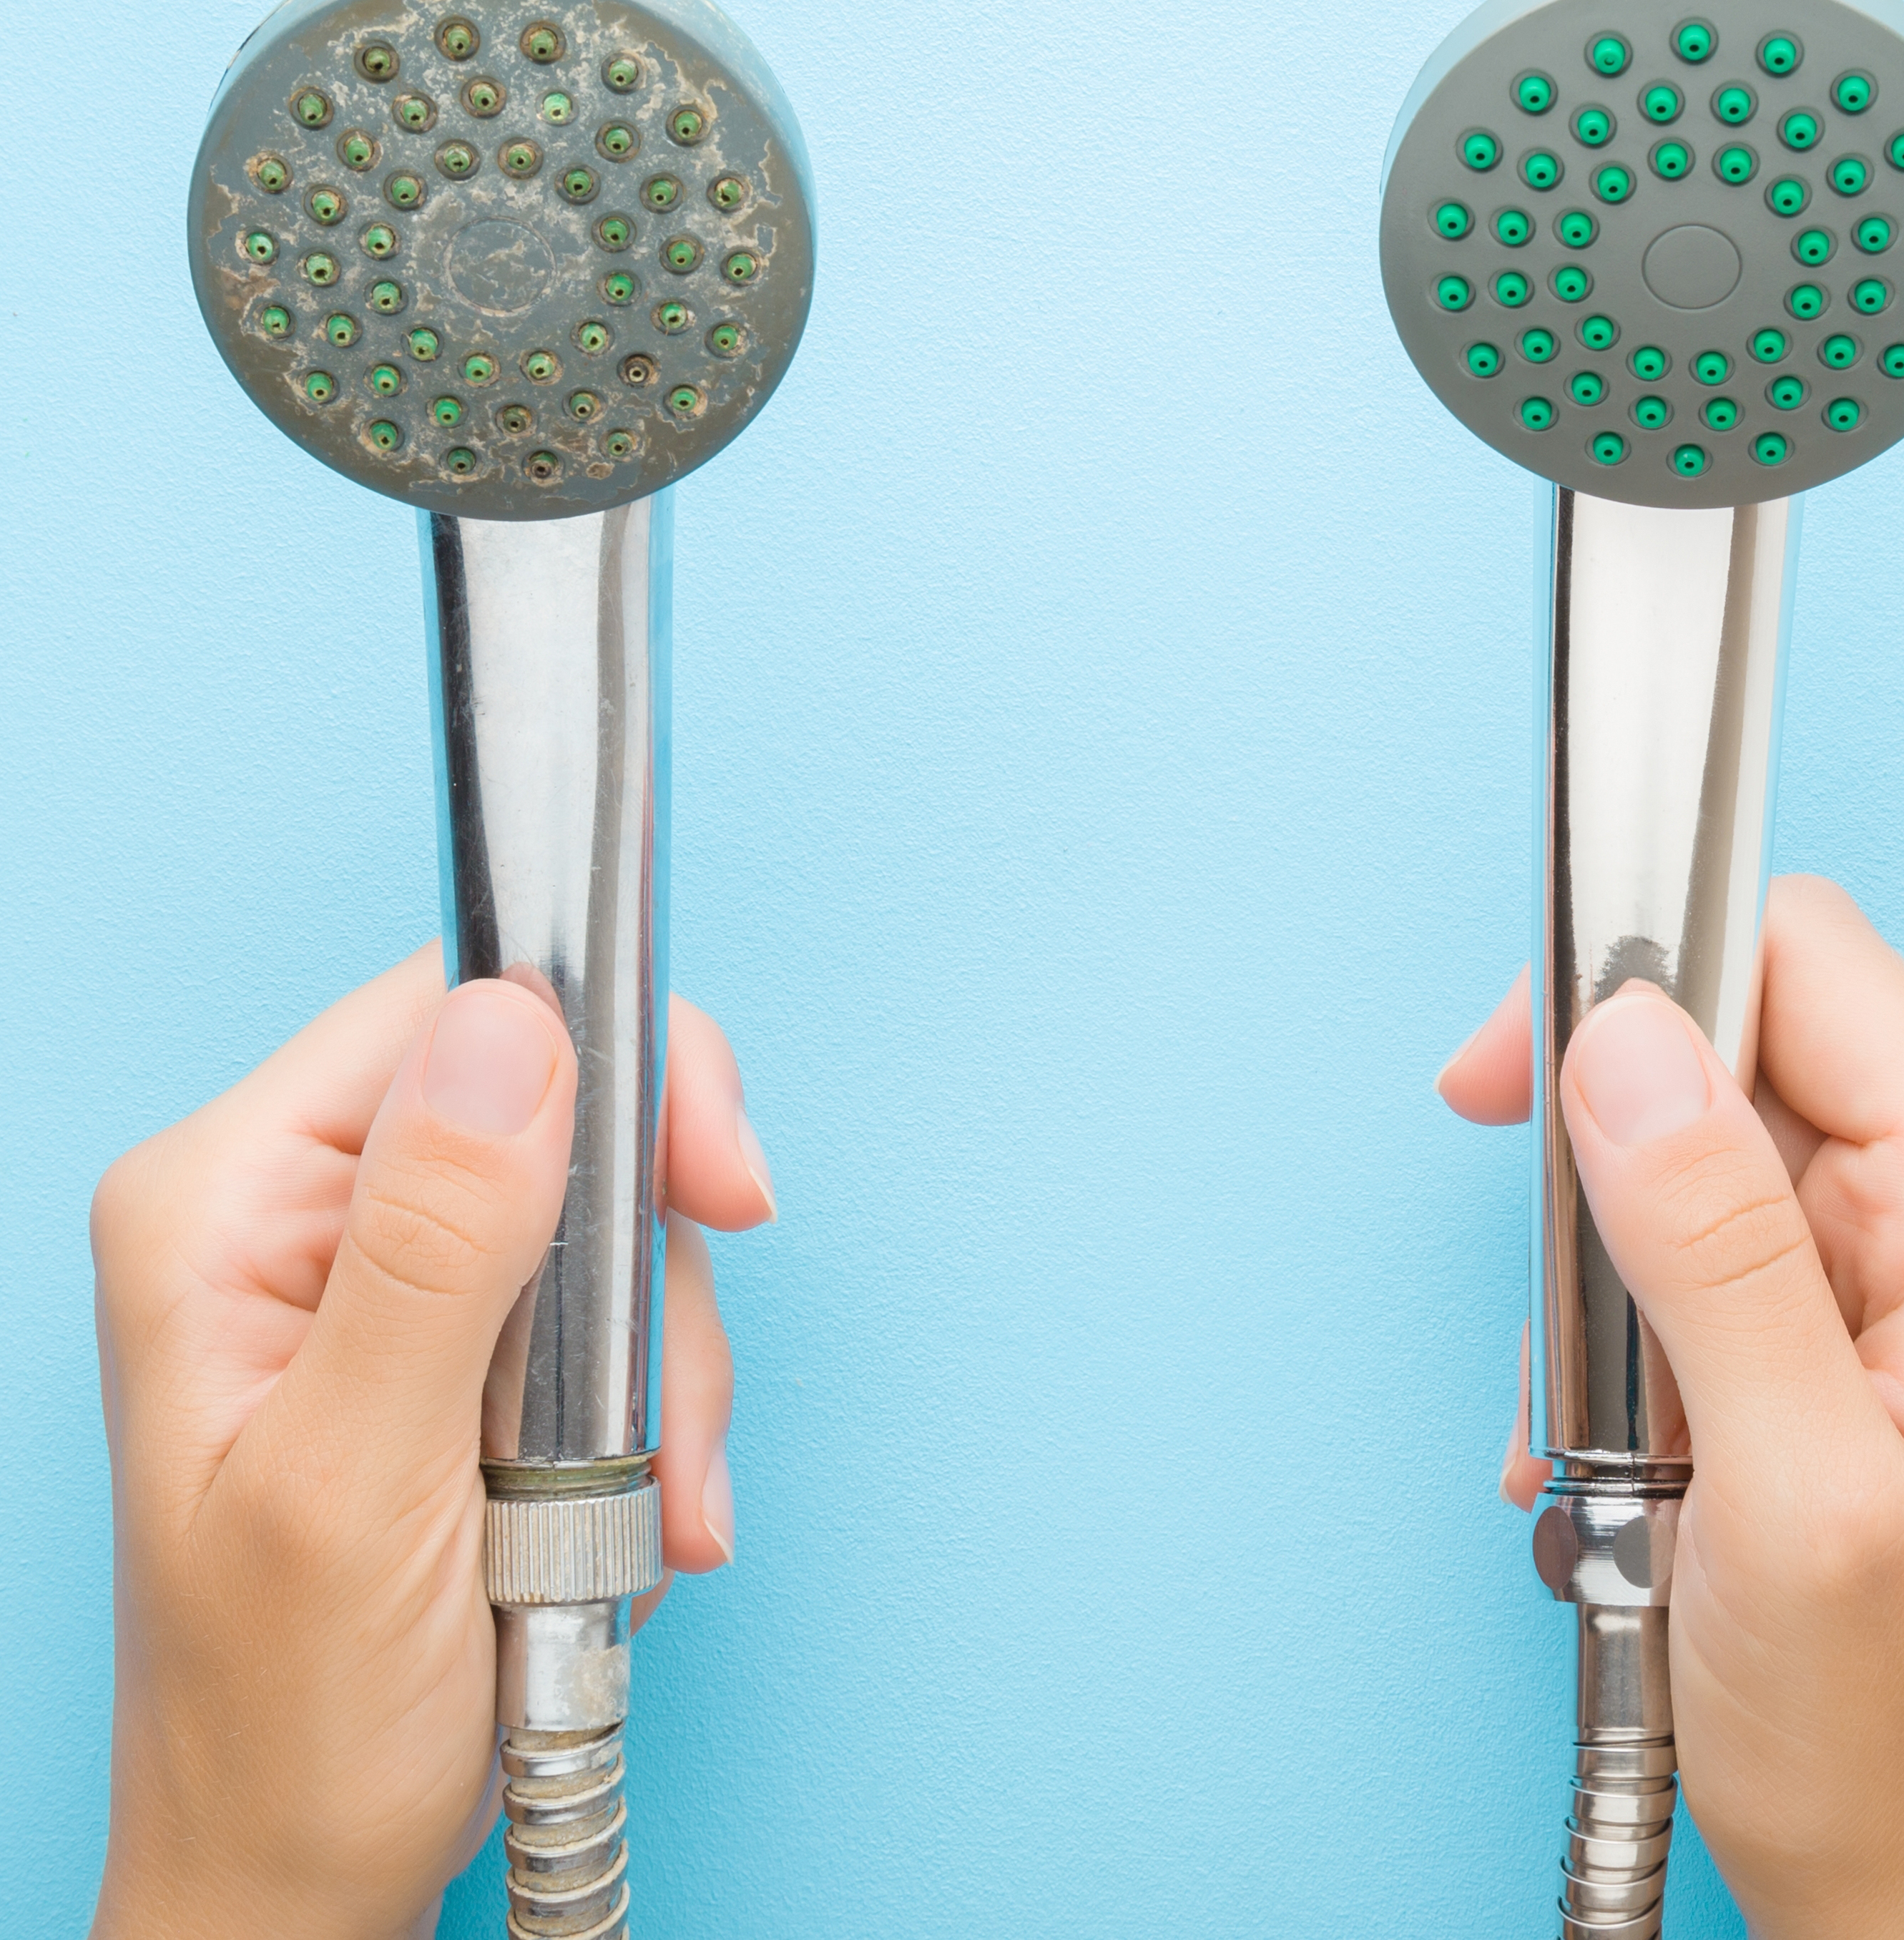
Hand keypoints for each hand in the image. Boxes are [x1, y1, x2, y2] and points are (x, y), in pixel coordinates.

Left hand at [89, 948, 776, 1939]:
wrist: (300, 1886)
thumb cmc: (285, 1729)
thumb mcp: (356, 1485)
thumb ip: (433, 1248)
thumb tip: (514, 1023)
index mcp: (227, 1199)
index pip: (455, 1014)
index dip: (610, 1068)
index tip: (714, 1184)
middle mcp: (297, 1212)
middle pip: (556, 1109)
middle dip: (643, 1271)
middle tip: (660, 1411)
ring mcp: (378, 1279)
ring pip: (605, 1222)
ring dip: (658, 1373)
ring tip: (629, 1512)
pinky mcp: (450, 1346)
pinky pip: (610, 1313)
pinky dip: (655, 1416)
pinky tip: (627, 1518)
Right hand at [1440, 876, 1903, 1939]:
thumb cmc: (1883, 1738)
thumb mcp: (1790, 1497)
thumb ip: (1711, 1250)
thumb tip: (1619, 1039)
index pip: (1803, 957)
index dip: (1639, 983)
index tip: (1513, 1080)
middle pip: (1743, 1036)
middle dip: (1608, 1149)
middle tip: (1560, 1301)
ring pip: (1700, 1135)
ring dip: (1607, 1261)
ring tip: (1613, 1416)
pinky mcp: (1861, 1312)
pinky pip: (1704, 1229)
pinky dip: (1625, 1316)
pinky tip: (1627, 1435)